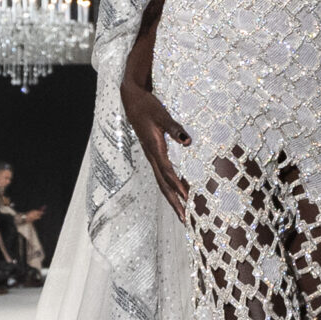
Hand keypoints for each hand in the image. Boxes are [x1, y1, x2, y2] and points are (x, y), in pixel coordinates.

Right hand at [120, 74, 191, 221]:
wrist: (132, 99)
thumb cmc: (148, 105)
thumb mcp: (162, 114)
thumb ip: (175, 128)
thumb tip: (188, 141)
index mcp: (154, 148)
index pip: (167, 172)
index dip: (178, 186)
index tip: (188, 199)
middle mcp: (151, 156)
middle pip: (163, 185)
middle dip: (175, 203)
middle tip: (185, 220)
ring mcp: (151, 156)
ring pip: (161, 183)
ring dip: (172, 199)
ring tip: (183, 215)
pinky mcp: (152, 154)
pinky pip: (161, 175)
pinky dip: (169, 187)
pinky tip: (177, 193)